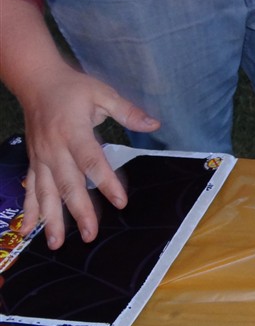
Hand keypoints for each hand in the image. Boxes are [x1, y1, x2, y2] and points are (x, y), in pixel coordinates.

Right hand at [20, 62, 159, 249]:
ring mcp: (41, 158)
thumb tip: (155, 123)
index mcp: (74, 132)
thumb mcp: (103, 93)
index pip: (92, 161)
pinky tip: (28, 231)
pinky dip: (30, 211)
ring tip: (57, 244)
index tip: (121, 201)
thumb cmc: (73, 88)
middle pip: (68, 184)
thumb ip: (127, 111)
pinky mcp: (33, 161)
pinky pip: (30, 189)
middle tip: (90, 235)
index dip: (106, 182)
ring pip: (46, 193)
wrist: (37, 82)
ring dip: (51, 219)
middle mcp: (54, 149)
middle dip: (79, 211)